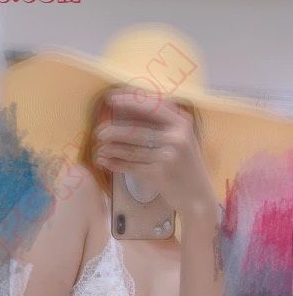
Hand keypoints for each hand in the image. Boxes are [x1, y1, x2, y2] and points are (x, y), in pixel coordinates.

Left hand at [94, 88, 216, 216]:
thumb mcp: (184, 139)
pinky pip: (131, 166)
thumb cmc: (187, 166)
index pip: (151, 106)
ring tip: (99, 149)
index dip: (129, 101)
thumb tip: (133, 107)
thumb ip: (166, 123)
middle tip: (99, 132)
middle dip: (114, 131)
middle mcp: (175, 137)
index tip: (111, 99)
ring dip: (111, 149)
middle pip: (136, 130)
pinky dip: (116, 164)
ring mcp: (167, 156)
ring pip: (131, 149)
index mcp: (181, 123)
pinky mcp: (159, 174)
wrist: (198, 196)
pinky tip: (105, 162)